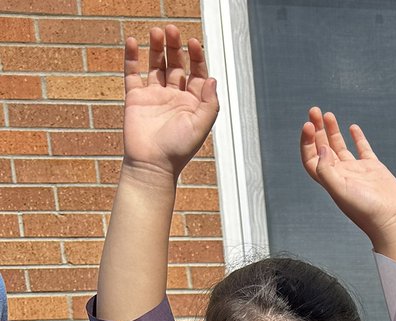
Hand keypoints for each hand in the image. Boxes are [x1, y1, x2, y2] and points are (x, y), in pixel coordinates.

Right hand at [122, 24, 218, 179]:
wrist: (152, 165)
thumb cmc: (178, 150)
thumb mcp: (201, 126)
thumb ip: (210, 103)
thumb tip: (212, 79)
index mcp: (192, 103)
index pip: (196, 73)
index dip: (196, 57)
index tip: (193, 42)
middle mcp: (174, 97)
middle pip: (176, 64)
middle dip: (175, 47)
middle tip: (172, 30)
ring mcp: (154, 96)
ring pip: (156, 65)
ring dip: (157, 48)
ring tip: (156, 31)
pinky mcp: (135, 98)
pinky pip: (132, 73)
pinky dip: (131, 57)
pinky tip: (132, 41)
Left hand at [300, 108, 395, 263]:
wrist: (391, 219)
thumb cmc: (365, 210)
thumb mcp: (340, 191)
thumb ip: (327, 170)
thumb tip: (322, 148)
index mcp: (330, 180)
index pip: (311, 158)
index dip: (306, 142)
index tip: (309, 125)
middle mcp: (341, 174)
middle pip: (323, 148)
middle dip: (317, 129)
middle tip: (314, 111)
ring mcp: (357, 171)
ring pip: (340, 146)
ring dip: (332, 130)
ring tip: (328, 114)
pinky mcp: (373, 168)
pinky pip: (363, 149)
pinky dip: (357, 138)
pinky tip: (353, 128)